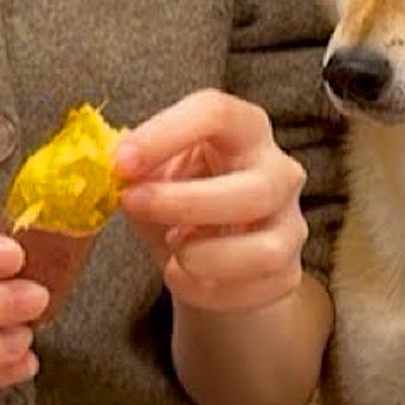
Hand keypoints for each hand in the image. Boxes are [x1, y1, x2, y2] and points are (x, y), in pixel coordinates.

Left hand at [115, 89, 308, 312]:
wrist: (208, 252)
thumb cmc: (180, 196)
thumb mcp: (154, 173)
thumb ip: (136, 168)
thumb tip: (113, 169)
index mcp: (244, 129)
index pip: (217, 114)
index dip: (165, 134)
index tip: (121, 163)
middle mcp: (279, 171)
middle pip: (253, 189)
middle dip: (183, 203)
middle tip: (133, 206)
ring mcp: (291, 223)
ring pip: (264, 251)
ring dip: (204, 256)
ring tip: (172, 251)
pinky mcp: (288, 271)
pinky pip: (256, 289)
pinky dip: (208, 290)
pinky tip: (182, 276)